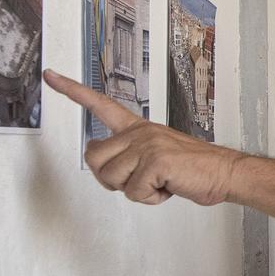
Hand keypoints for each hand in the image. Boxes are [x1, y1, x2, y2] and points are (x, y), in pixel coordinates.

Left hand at [45, 69, 244, 205]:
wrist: (224, 173)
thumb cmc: (192, 168)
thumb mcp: (155, 158)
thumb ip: (127, 158)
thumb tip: (104, 167)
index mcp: (138, 127)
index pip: (99, 104)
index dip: (72, 90)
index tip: (51, 76)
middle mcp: (139, 132)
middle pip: (94, 158)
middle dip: (110, 178)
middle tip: (136, 180)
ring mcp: (147, 144)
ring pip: (111, 178)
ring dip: (134, 190)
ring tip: (158, 182)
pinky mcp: (155, 161)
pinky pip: (133, 192)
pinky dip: (150, 198)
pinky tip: (167, 187)